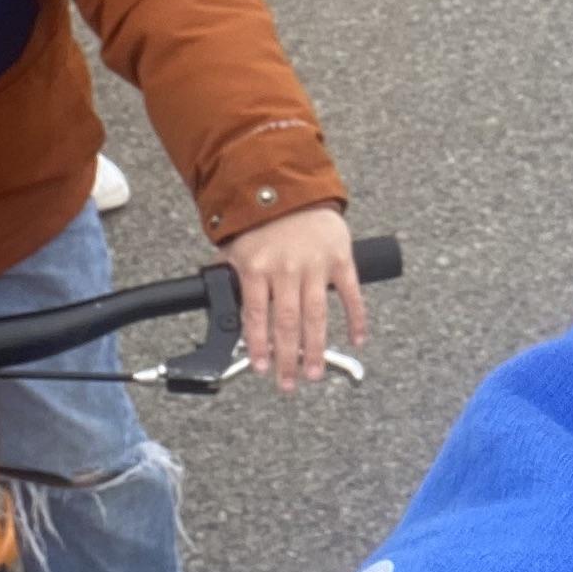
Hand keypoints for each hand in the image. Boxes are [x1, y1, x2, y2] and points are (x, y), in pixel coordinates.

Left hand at [221, 204, 365, 385]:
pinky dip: (356, 318)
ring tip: (314, 372)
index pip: (256, 315)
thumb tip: (216, 301)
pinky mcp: (340, 258)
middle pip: (287, 322)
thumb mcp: (237, 247)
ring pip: (316, 314)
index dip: (258, 345)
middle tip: (289, 383)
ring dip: (316, 347)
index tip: (261, 368)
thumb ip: (230, 276)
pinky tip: (356, 339)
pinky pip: (350, 293)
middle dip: (288, 357)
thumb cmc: (262, 223)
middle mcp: (286, 268)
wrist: (292, 188)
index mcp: (257, 267)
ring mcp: (315, 264)